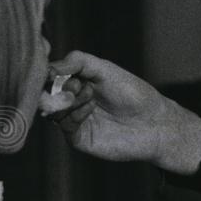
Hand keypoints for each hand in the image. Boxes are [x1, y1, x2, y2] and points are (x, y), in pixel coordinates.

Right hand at [46, 51, 200, 172]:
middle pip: (47, 94)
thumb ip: (78, 62)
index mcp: (76, 83)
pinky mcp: (79, 138)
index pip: (51, 76)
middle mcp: (72, 102)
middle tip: (76, 85)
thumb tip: (49, 66)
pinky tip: (91, 107)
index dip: (51, 73)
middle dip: (58, 87)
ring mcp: (74, 120)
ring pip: (53, 110)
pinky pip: (65, 125)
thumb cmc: (133, 94)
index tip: (60, 71)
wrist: (153, 122)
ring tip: (89, 95)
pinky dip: (75, 114)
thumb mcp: (105, 69)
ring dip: (68, 100)